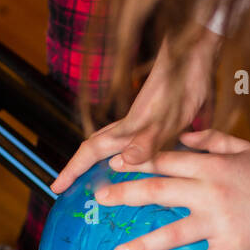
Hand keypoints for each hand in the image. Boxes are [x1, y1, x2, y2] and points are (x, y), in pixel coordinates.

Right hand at [50, 31, 220, 195]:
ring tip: (98, 185)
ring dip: (101, 165)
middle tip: (69, 190)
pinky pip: (134, 146)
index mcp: (127, 129)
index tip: (56, 187)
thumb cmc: (180, 87)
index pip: (91, 151)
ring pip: (113, 147)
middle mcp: (129, 127)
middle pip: (96, 149)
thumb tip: (121, 163)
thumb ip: (146, 141)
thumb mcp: (166, 118)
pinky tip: (138, 169)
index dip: (73, 169)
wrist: (193, 59)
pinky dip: (127, 160)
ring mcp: (141, 124)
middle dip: (80, 169)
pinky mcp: (157, 123)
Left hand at [96, 130, 249, 249]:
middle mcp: (209, 193)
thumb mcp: (244, 148)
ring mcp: (219, 222)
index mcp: (210, 166)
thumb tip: (183, 139)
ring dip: (143, 244)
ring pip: (173, 233)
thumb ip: (211, 141)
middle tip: (100, 199)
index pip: (165, 160)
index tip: (112, 163)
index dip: (136, 160)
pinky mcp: (232, 246)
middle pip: (158, 192)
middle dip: (125, 194)